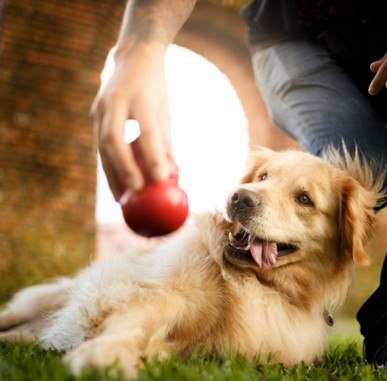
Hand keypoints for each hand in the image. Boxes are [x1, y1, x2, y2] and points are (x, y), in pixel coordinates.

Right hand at [91, 41, 175, 200]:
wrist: (132, 56)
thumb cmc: (155, 89)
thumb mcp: (164, 112)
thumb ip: (166, 143)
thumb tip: (173, 176)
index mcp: (140, 97)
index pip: (147, 131)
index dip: (153, 156)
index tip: (162, 180)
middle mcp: (116, 101)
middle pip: (114, 140)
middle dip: (124, 168)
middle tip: (137, 193)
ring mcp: (100, 106)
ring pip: (102, 145)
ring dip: (112, 174)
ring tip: (122, 200)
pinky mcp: (94, 113)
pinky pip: (99, 145)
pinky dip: (108, 167)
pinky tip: (117, 186)